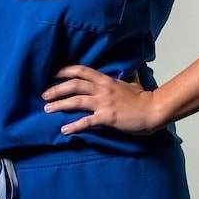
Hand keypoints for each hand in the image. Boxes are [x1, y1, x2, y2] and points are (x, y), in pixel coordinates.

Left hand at [43, 65, 165, 135]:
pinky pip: (86, 121)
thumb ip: (127, 75)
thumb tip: (129, 68)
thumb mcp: (133, 82)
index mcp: (107, 80)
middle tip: (44, 95)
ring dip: (60, 104)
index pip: (81, 70)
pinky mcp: (107, 117)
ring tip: (47, 109)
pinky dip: (74, 126)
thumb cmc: (143, 99)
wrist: (153, 110)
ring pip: (76, 101)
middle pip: (74, 84)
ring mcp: (104, 103)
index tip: (52, 74)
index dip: (65, 70)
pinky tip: (64, 130)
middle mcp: (103, 89)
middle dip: (56, 88)